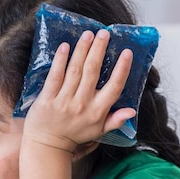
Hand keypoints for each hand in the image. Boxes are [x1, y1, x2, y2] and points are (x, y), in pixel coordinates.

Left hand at [23, 29, 134, 153]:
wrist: (47, 145)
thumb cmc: (74, 135)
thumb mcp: (98, 131)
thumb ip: (115, 120)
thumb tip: (132, 110)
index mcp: (98, 112)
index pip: (114, 87)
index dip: (122, 69)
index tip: (127, 52)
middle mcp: (82, 104)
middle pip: (93, 72)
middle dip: (99, 50)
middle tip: (104, 33)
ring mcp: (63, 101)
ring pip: (75, 71)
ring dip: (82, 50)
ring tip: (88, 34)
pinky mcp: (47, 99)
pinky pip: (54, 77)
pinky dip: (60, 61)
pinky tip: (65, 46)